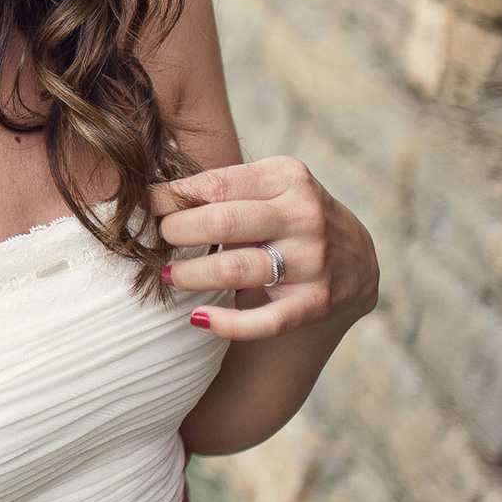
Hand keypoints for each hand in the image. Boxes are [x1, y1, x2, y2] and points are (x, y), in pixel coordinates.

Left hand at [155, 156, 379, 338]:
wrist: (356, 261)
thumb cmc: (289, 217)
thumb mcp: (271, 187)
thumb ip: (223, 187)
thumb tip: (150, 194)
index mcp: (289, 178)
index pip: (216, 185)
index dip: (171, 197)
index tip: (145, 206)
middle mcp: (305, 216)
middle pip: (221, 223)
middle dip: (177, 232)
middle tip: (158, 240)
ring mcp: (314, 261)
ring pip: (234, 270)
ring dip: (190, 275)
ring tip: (167, 275)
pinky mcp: (316, 303)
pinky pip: (264, 320)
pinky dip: (226, 323)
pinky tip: (198, 318)